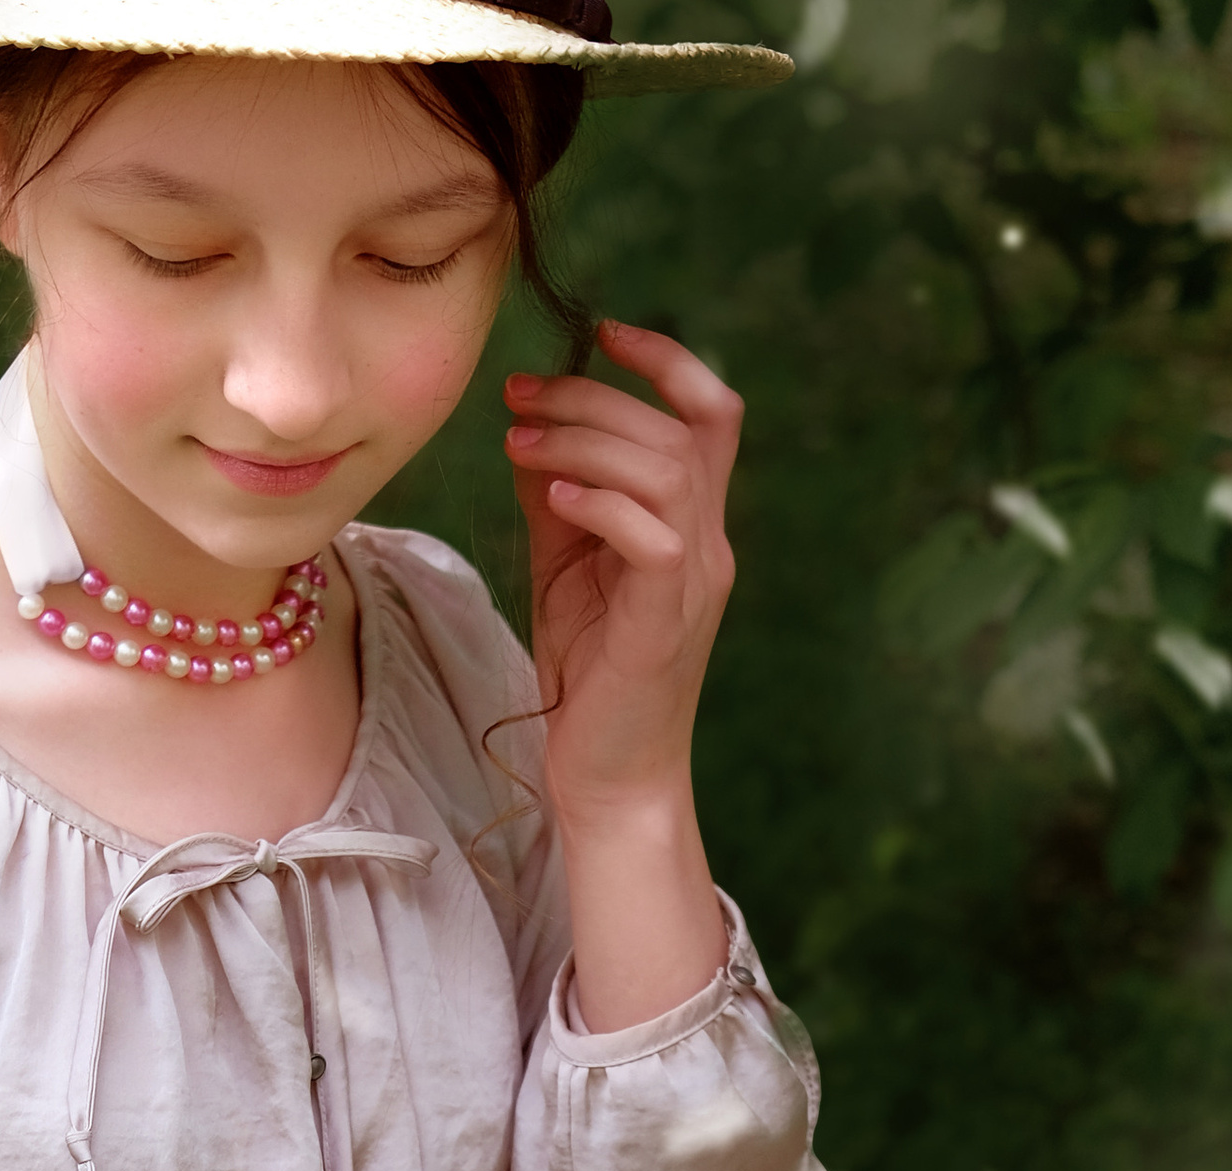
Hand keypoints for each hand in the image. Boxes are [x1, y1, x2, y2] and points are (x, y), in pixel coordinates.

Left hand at [503, 318, 740, 824]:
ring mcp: (693, 584)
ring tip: (522, 445)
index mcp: (691, 525)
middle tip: (521, 400)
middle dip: (594, 397)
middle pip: (678, 429)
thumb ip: (559, 498)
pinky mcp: (665, 624)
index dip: (667, 359)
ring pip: (669, 469)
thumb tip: (530, 430)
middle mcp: (707, 545)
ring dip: (588, 443)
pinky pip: (656, 537)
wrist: (609, 776)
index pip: (711, 414)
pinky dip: (603, 505)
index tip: (600, 332)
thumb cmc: (590, 676)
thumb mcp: (566, 567)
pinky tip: (554, 499)